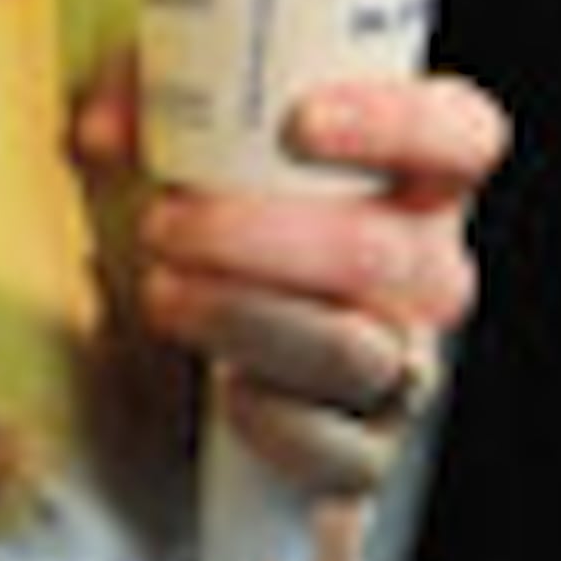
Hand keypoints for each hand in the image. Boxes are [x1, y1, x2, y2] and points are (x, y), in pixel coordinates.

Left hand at [104, 67, 507, 510]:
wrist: (168, 370)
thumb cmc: (205, 219)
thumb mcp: (173, 138)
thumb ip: (143, 104)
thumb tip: (101, 130)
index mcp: (414, 175)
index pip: (459, 135)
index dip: (396, 124)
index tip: (298, 124)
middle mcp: (426, 270)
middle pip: (386, 252)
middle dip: (261, 238)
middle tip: (164, 223)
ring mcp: (405, 364)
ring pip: (356, 352)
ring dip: (244, 320)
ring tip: (163, 293)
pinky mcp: (366, 452)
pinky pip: (349, 457)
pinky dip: (278, 422)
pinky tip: (226, 392)